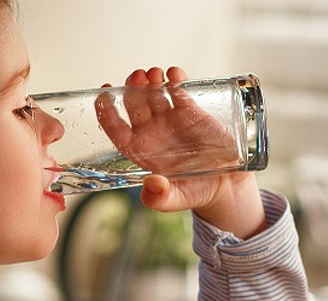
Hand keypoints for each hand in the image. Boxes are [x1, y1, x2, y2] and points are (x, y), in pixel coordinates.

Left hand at [98, 67, 266, 238]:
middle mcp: (152, 132)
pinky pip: (179, 91)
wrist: (225, 184)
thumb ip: (161, 198)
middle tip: (136, 77)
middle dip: (132, 89)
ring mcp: (170, 119)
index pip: (116, 128)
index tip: (102, 96)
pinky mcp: (191, 111)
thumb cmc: (195, 191)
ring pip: (154, 93)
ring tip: (154, 74)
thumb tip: (151, 186)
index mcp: (140, 150)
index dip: (106, 112)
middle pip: (134, 105)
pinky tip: (175, 74)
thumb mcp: (176, 199)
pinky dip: (176, 80)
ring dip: (151, 80)